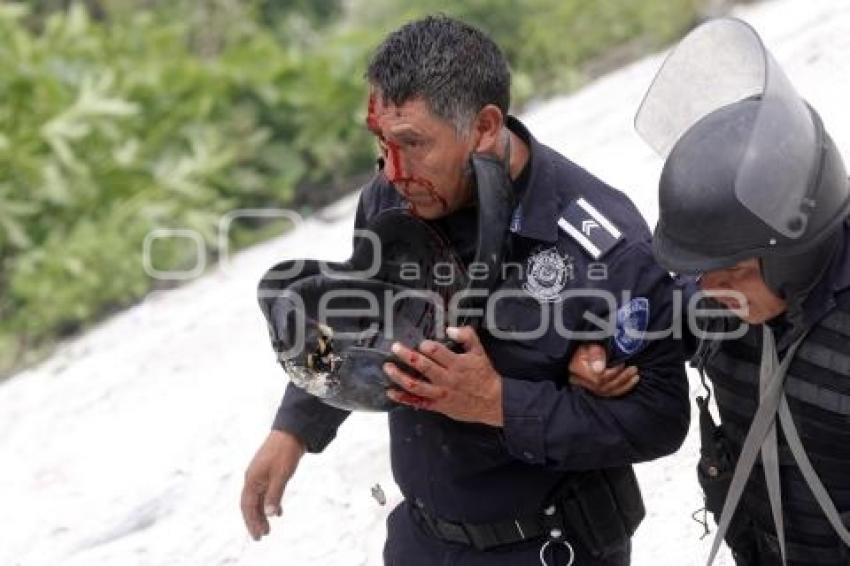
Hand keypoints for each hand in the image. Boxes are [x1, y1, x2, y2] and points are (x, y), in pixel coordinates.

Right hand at [240, 429, 304, 540]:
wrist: (291, 432)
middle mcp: (253, 478)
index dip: (251, 522)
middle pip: (250, 504)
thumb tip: (269, 514)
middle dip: (255, 521)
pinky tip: (279, 511)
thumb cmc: (285, 452)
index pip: (247, 506)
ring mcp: (260, 474)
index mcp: (252, 479)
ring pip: (258, 499)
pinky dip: (270, 502)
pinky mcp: (269, 471)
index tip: (258, 536)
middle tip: (263, 536)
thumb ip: (274, 495)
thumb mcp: (281, 475)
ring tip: (269, 527)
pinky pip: (266, 492)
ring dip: (262, 513)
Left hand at [383, 326, 502, 425]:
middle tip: (395, 347)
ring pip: (416, 385)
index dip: (426, 346)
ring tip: (387, 367)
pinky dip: (402, 398)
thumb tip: (449, 328)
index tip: (421, 343)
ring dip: (399, 376)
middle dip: (407, 356)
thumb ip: (467, 337)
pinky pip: (417, 402)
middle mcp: (446, 379)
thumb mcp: (480, 352)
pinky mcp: (437, 406)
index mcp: (457, 364)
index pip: (437, 352)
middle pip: (423, 366)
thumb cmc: (484, 375)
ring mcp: (440, 394)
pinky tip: (391, 392)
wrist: (493, 402)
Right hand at [568, 343, 639, 396]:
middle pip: (602, 386)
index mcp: (577, 368)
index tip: (621, 363)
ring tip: (635, 375)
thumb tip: (599, 369)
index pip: (597, 378)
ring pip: (606, 391)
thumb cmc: (588, 341)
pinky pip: (608, 393)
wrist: (583, 344)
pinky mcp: (593, 388)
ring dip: (624, 384)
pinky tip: (632, 381)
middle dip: (621, 378)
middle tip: (634, 369)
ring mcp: (586, 385)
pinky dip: (622, 388)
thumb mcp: (591, 342)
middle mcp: (580, 380)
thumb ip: (595, 354)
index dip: (612, 373)